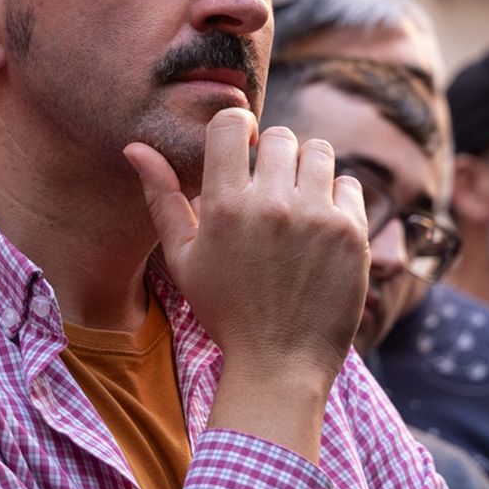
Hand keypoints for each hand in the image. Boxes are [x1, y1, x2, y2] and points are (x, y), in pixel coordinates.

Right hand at [125, 108, 368, 386]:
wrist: (281, 364)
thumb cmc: (226, 311)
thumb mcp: (183, 258)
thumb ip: (161, 198)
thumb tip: (135, 146)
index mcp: (225, 207)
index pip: (231, 124)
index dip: (237, 128)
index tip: (241, 148)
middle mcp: (272, 205)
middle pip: (279, 136)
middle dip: (271, 154)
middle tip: (268, 188)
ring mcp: (317, 217)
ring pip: (317, 151)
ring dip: (306, 169)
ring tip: (296, 203)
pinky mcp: (352, 233)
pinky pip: (349, 184)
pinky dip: (336, 197)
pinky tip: (321, 226)